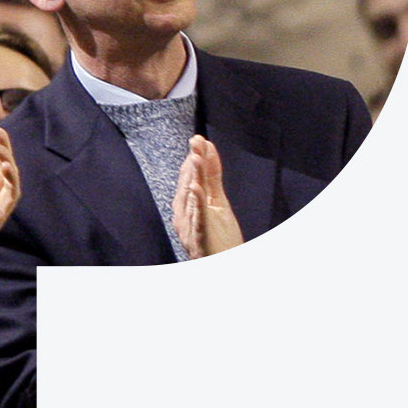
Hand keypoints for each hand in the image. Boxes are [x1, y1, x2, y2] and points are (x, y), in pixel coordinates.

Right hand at [172, 136, 244, 258]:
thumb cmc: (217, 237)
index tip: (198, 140)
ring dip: (192, 177)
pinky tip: (195, 188)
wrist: (222, 266)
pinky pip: (198, 218)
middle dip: (191, 163)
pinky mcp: (200, 237)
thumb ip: (212, 180)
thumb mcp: (217, 204)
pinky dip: (196, 203)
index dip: (194, 159)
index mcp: (189, 207)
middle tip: (195, 141)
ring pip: (191, 199)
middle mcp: (185, 216)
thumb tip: (208, 155)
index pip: (190, 178)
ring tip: (194, 157)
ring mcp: (191, 227)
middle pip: (188, 184)